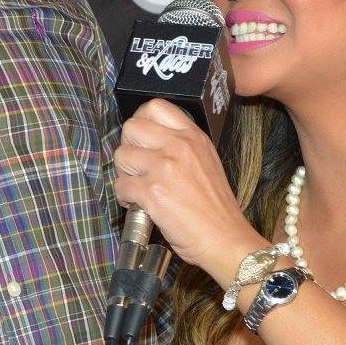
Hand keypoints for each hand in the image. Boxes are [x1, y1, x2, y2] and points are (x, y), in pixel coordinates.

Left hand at [111, 99, 269, 283]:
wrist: (225, 239)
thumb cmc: (214, 207)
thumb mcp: (206, 161)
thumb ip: (180, 146)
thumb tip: (147, 143)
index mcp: (193, 136)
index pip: (154, 106)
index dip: (140, 122)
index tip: (142, 141)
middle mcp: (178, 145)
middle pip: (130, 128)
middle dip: (128, 149)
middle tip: (138, 168)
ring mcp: (164, 167)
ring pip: (120, 156)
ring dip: (124, 174)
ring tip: (139, 189)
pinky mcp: (152, 192)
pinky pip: (120, 186)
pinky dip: (125, 198)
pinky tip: (140, 206)